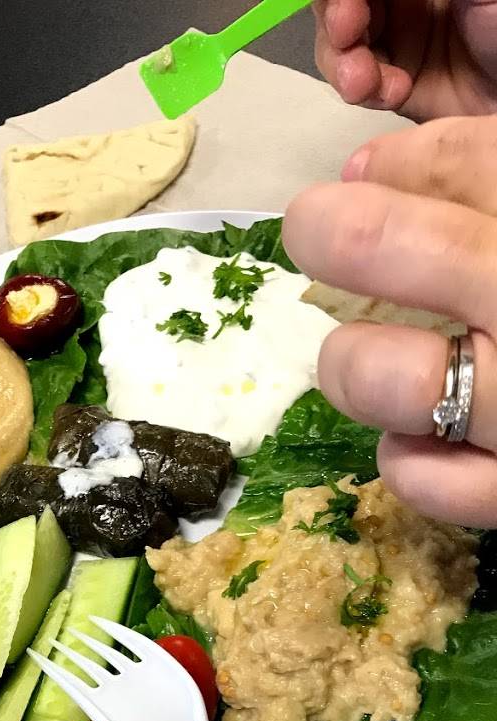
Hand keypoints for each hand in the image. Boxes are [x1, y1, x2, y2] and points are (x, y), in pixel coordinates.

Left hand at [282, 117, 496, 527]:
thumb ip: (487, 178)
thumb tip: (365, 173)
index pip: (477, 165)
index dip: (402, 167)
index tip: (357, 182)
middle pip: (416, 249)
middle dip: (343, 233)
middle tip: (316, 230)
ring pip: (396, 377)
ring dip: (356, 362)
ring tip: (362, 358)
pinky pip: (428, 481)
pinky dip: (403, 456)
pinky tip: (415, 435)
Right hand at [313, 0, 496, 120]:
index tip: (348, 2)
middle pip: (341, 2)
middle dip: (336, 14)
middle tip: (347, 28)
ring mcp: (403, 39)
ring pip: (341, 41)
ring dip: (342, 58)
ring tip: (361, 79)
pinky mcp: (399, 86)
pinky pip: (359, 85)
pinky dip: (362, 90)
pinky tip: (388, 92)